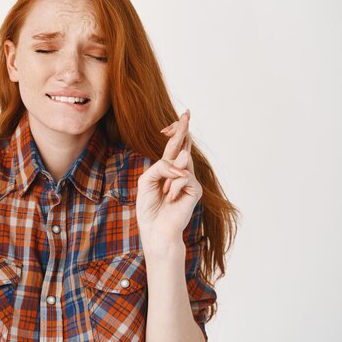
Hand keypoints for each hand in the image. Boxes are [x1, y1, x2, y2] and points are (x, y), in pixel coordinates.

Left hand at [136, 109, 202, 248]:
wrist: (155, 228)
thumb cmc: (149, 206)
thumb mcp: (147, 180)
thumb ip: (161, 166)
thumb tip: (182, 160)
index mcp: (167, 169)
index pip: (174, 146)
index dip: (177, 131)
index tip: (180, 118)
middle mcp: (179, 172)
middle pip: (183, 146)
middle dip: (183, 130)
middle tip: (186, 113)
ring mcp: (188, 180)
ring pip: (182, 160)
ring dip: (168, 175)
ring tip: (164, 193)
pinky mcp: (195, 189)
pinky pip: (183, 177)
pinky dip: (173, 186)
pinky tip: (170, 198)